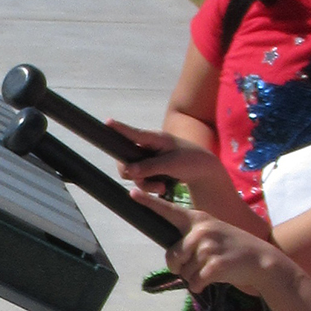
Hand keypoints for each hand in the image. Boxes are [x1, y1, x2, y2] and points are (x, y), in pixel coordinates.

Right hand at [109, 120, 230, 198]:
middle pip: (125, 160)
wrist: (203, 170)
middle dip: (133, 173)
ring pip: (133, 173)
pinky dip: (149, 186)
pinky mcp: (151, 169)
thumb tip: (129, 171)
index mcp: (154, 138)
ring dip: (144, 184)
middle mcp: (147, 146)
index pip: (133, 133)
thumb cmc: (190, 160)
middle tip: (144, 180)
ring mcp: (148, 158)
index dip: (119, 128)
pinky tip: (162, 188)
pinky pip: (141, 180)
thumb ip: (150, 166)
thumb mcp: (171, 164)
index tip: (107, 121)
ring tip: (161, 188)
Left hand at [134, 192, 292, 296]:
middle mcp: (201, 230)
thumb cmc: (232, 250)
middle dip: (182, 267)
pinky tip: (216, 278)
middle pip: (172, 256)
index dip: (150, 203)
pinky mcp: (214, 265)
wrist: (262, 261)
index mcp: (198, 220)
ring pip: (184, 273)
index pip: (169, 211)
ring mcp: (208, 247)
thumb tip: (173, 259)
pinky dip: (201, 286)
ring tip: (213, 268)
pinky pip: (194, 282)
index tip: (133, 193)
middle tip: (200, 265)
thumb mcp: (214, 235)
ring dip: (195, 277)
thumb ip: (191, 240)